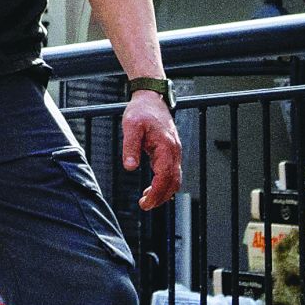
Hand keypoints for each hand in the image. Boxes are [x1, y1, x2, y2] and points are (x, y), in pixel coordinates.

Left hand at [123, 90, 180, 210]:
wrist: (152, 99)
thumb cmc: (141, 111)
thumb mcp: (131, 126)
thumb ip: (130, 147)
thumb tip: (129, 167)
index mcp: (166, 147)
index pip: (164, 177)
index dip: (156, 193)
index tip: (145, 203)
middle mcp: (174, 152)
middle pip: (173, 182)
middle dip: (160, 197)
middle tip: (145, 205)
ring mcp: (174, 152)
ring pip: (174, 179)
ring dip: (163, 191)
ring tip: (147, 199)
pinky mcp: (171, 151)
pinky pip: (171, 172)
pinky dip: (164, 183)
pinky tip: (152, 187)